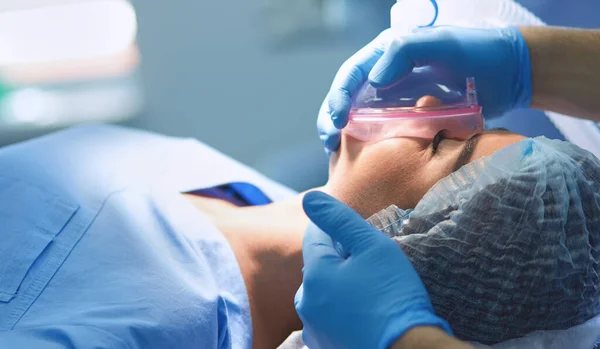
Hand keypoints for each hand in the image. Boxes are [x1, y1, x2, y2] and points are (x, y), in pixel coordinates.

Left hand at [295, 191, 450, 348]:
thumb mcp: (371, 246)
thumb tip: (310, 199)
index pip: (316, 237)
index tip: (358, 232)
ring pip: (322, 291)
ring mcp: (314, 327)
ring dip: (339, 282)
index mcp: (314, 274)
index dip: (337, 228)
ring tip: (369, 285)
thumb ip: (339, 219)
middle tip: (369, 260)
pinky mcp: (326, 344)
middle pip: (318, 265)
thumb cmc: (393, 295)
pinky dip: (341, 306)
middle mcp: (306, 302)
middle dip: (338, 256)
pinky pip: (329, 315)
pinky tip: (364, 307)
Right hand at [318, 26, 531, 153]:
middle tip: (330, 142)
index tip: (338, 118)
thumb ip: (406, 52)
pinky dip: (364, 144)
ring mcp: (394, 98)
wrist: (508, 74)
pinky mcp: (405, 117)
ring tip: (335, 153)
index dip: (339, 96)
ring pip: (357, 116)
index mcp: (387, 53)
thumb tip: (374, 80)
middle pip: (347, 97)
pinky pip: (378, 131)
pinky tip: (358, 157)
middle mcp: (384, 75)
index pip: (352, 74)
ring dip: (342, 134)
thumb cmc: (477, 53)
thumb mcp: (443, 45)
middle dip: (332, 119)